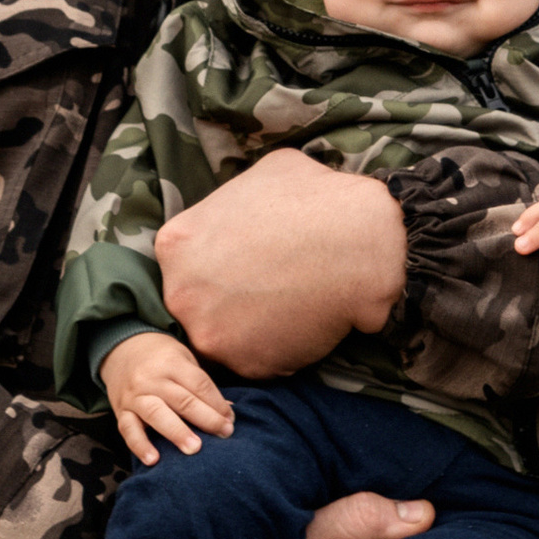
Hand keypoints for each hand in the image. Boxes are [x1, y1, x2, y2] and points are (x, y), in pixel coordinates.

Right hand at [103, 330, 236, 466]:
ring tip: (194, 448)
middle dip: (206, 419)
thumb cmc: (162, 358)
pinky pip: (128, 430)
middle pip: (182, 400)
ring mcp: (135, 395)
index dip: (217, 404)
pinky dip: (140, 445)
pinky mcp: (121, 411)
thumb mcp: (183, 359)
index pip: (199, 384)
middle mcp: (152, 378)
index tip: (230, 420)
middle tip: (224, 434)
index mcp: (172, 362)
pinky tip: (153, 460)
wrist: (122, 349)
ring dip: (177, 433)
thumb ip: (201, 385)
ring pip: (157, 414)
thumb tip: (228, 413)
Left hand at [155, 148, 407, 375]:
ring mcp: (211, 334)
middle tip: (267, 290)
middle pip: (197, 307)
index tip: (245, 267)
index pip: (186, 269)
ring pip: (227, 340)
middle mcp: (181, 294)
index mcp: (176, 246)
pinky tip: (304, 325)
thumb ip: (239, 197)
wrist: (363, 240)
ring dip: (253, 331)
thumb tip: (249, 204)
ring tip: (289, 309)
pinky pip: (260, 364)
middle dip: (228, 302)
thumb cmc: (316, 199)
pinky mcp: (248, 365)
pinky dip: (281, 352)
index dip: (218, 269)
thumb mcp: (265, 173)